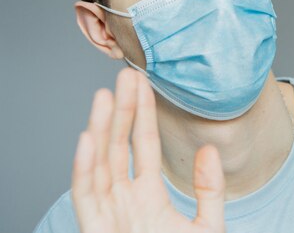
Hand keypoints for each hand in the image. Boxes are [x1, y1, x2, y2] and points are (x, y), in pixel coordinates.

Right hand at [72, 68, 225, 232]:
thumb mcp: (207, 227)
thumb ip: (210, 190)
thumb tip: (208, 149)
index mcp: (148, 195)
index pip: (144, 145)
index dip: (143, 114)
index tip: (142, 83)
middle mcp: (124, 198)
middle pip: (119, 146)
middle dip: (120, 111)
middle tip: (124, 76)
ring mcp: (108, 213)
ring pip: (99, 163)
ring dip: (100, 129)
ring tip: (104, 96)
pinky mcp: (94, 229)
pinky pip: (85, 195)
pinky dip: (83, 167)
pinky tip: (88, 138)